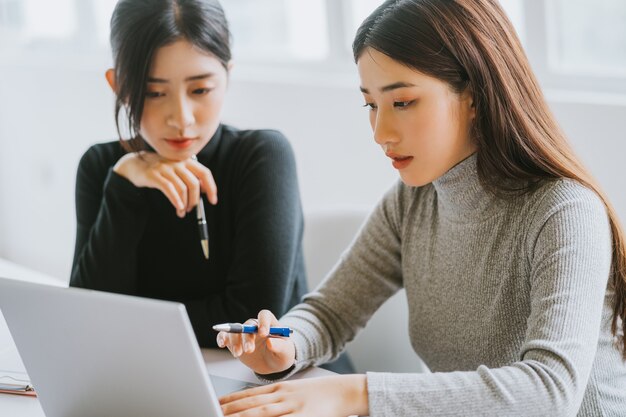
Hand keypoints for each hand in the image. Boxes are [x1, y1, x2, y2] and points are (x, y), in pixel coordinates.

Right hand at [113, 151, 217, 216]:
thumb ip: (190, 176)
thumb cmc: (159, 170)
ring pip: (182, 189)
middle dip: (195, 200)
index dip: (211, 188)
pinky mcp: (154, 175)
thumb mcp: (176, 170)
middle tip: (191, 209)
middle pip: (194, 184)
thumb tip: (204, 189)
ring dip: (184, 204)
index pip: (204, 173)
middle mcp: (177, 163)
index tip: (213, 200)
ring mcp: (165, 168)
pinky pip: (169, 189)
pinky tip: (178, 208)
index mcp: (186, 161)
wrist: (134, 164)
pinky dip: (176, 200)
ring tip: (182, 212)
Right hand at [216, 310, 294, 374]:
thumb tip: (270, 342)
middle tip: (249, 350)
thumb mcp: (285, 352)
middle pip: (248, 324)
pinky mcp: (235, 341)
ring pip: (236, 330)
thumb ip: (279, 346)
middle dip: (247, 337)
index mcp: (270, 324)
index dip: (263, 322)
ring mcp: (244, 333)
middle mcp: (255, 326)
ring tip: (238, 354)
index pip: (264, 315)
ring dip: (235, 341)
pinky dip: (222, 338)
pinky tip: (222, 344)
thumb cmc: (282, 354)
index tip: (263, 334)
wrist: (272, 362)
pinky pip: (225, 336)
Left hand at [219, 375, 368, 416]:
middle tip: (211, 411)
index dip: (229, 400)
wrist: (344, 391)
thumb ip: (273, 398)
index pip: (248, 395)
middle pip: (251, 405)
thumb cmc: (318, 395)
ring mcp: (293, 407)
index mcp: (279, 388)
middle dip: (229, 411)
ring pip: (262, 414)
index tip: (214, 404)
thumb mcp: (293, 392)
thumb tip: (252, 405)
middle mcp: (282, 395)